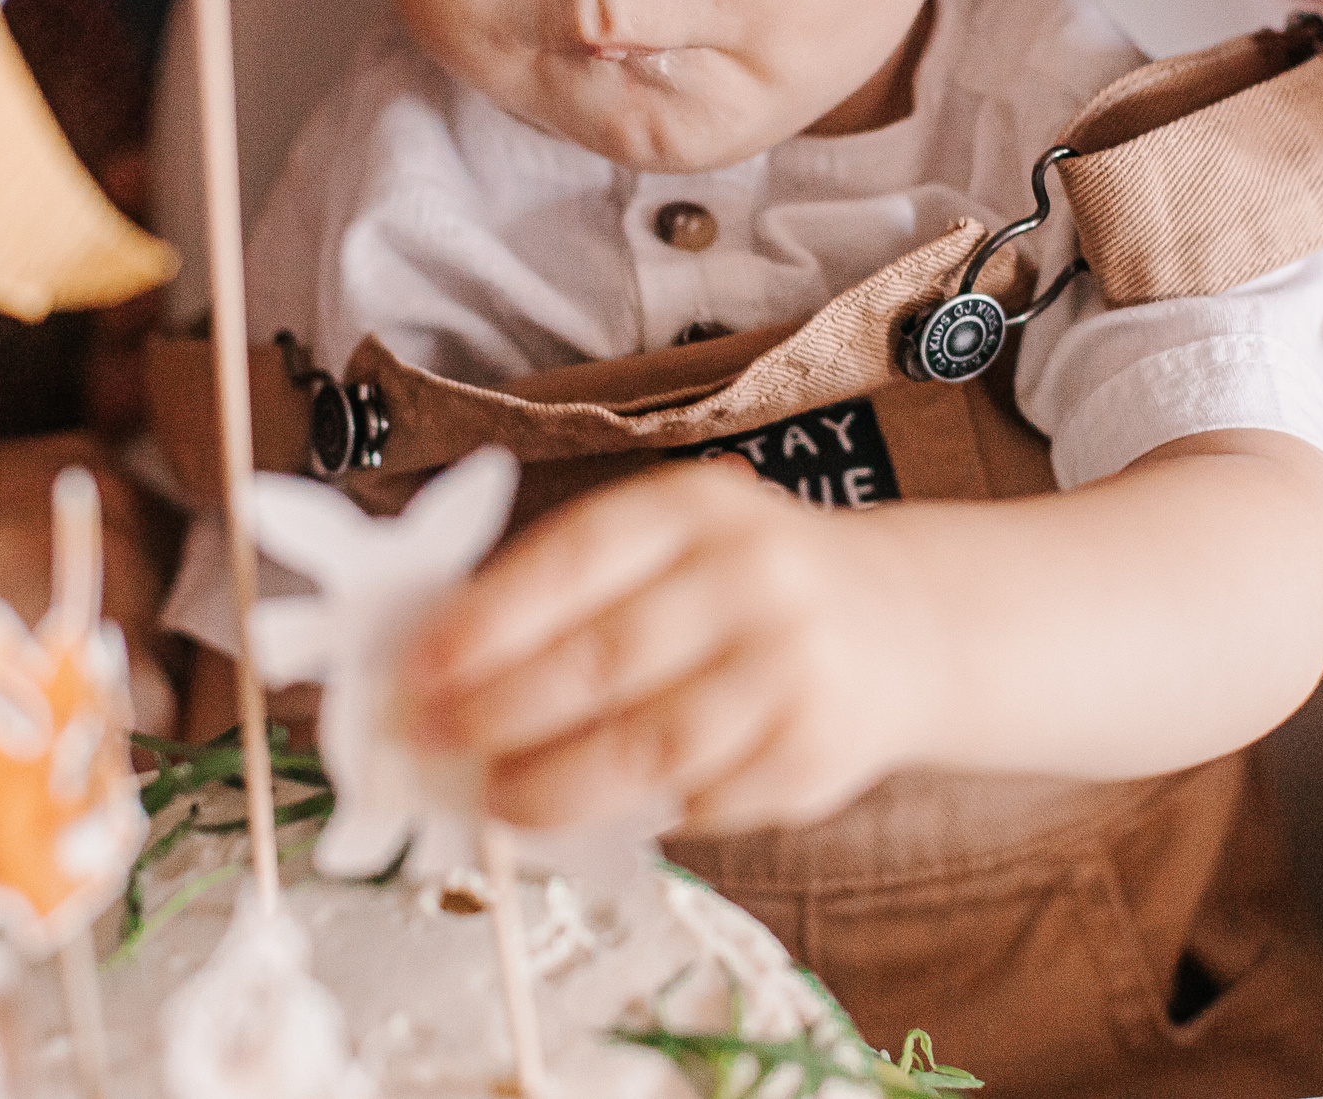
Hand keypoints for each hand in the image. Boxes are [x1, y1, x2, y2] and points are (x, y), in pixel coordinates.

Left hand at [400, 460, 932, 835]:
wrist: (903, 621)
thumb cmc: (744, 582)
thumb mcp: (675, 540)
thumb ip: (575, 585)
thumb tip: (442, 664)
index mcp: (697, 508)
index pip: (577, 557)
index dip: (488, 618)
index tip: (418, 667)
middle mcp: (753, 577)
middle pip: (602, 660)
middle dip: (498, 712)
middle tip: (433, 742)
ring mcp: (790, 668)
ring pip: (645, 747)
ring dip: (552, 785)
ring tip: (496, 800)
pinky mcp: (812, 753)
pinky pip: (698, 800)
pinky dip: (638, 815)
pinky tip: (601, 812)